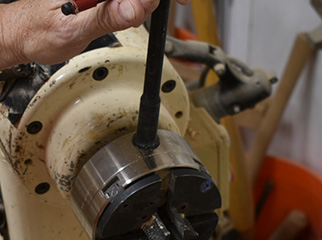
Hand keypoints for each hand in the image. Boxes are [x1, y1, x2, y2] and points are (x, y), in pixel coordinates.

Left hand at [0, 0, 189, 68]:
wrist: (19, 35)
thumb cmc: (37, 32)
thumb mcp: (72, 30)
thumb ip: (105, 17)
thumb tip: (135, 7)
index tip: (181, 2)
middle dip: (151, 1)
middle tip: (180, 6)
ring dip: (145, 4)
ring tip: (162, 10)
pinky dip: (135, 5)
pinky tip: (140, 10)